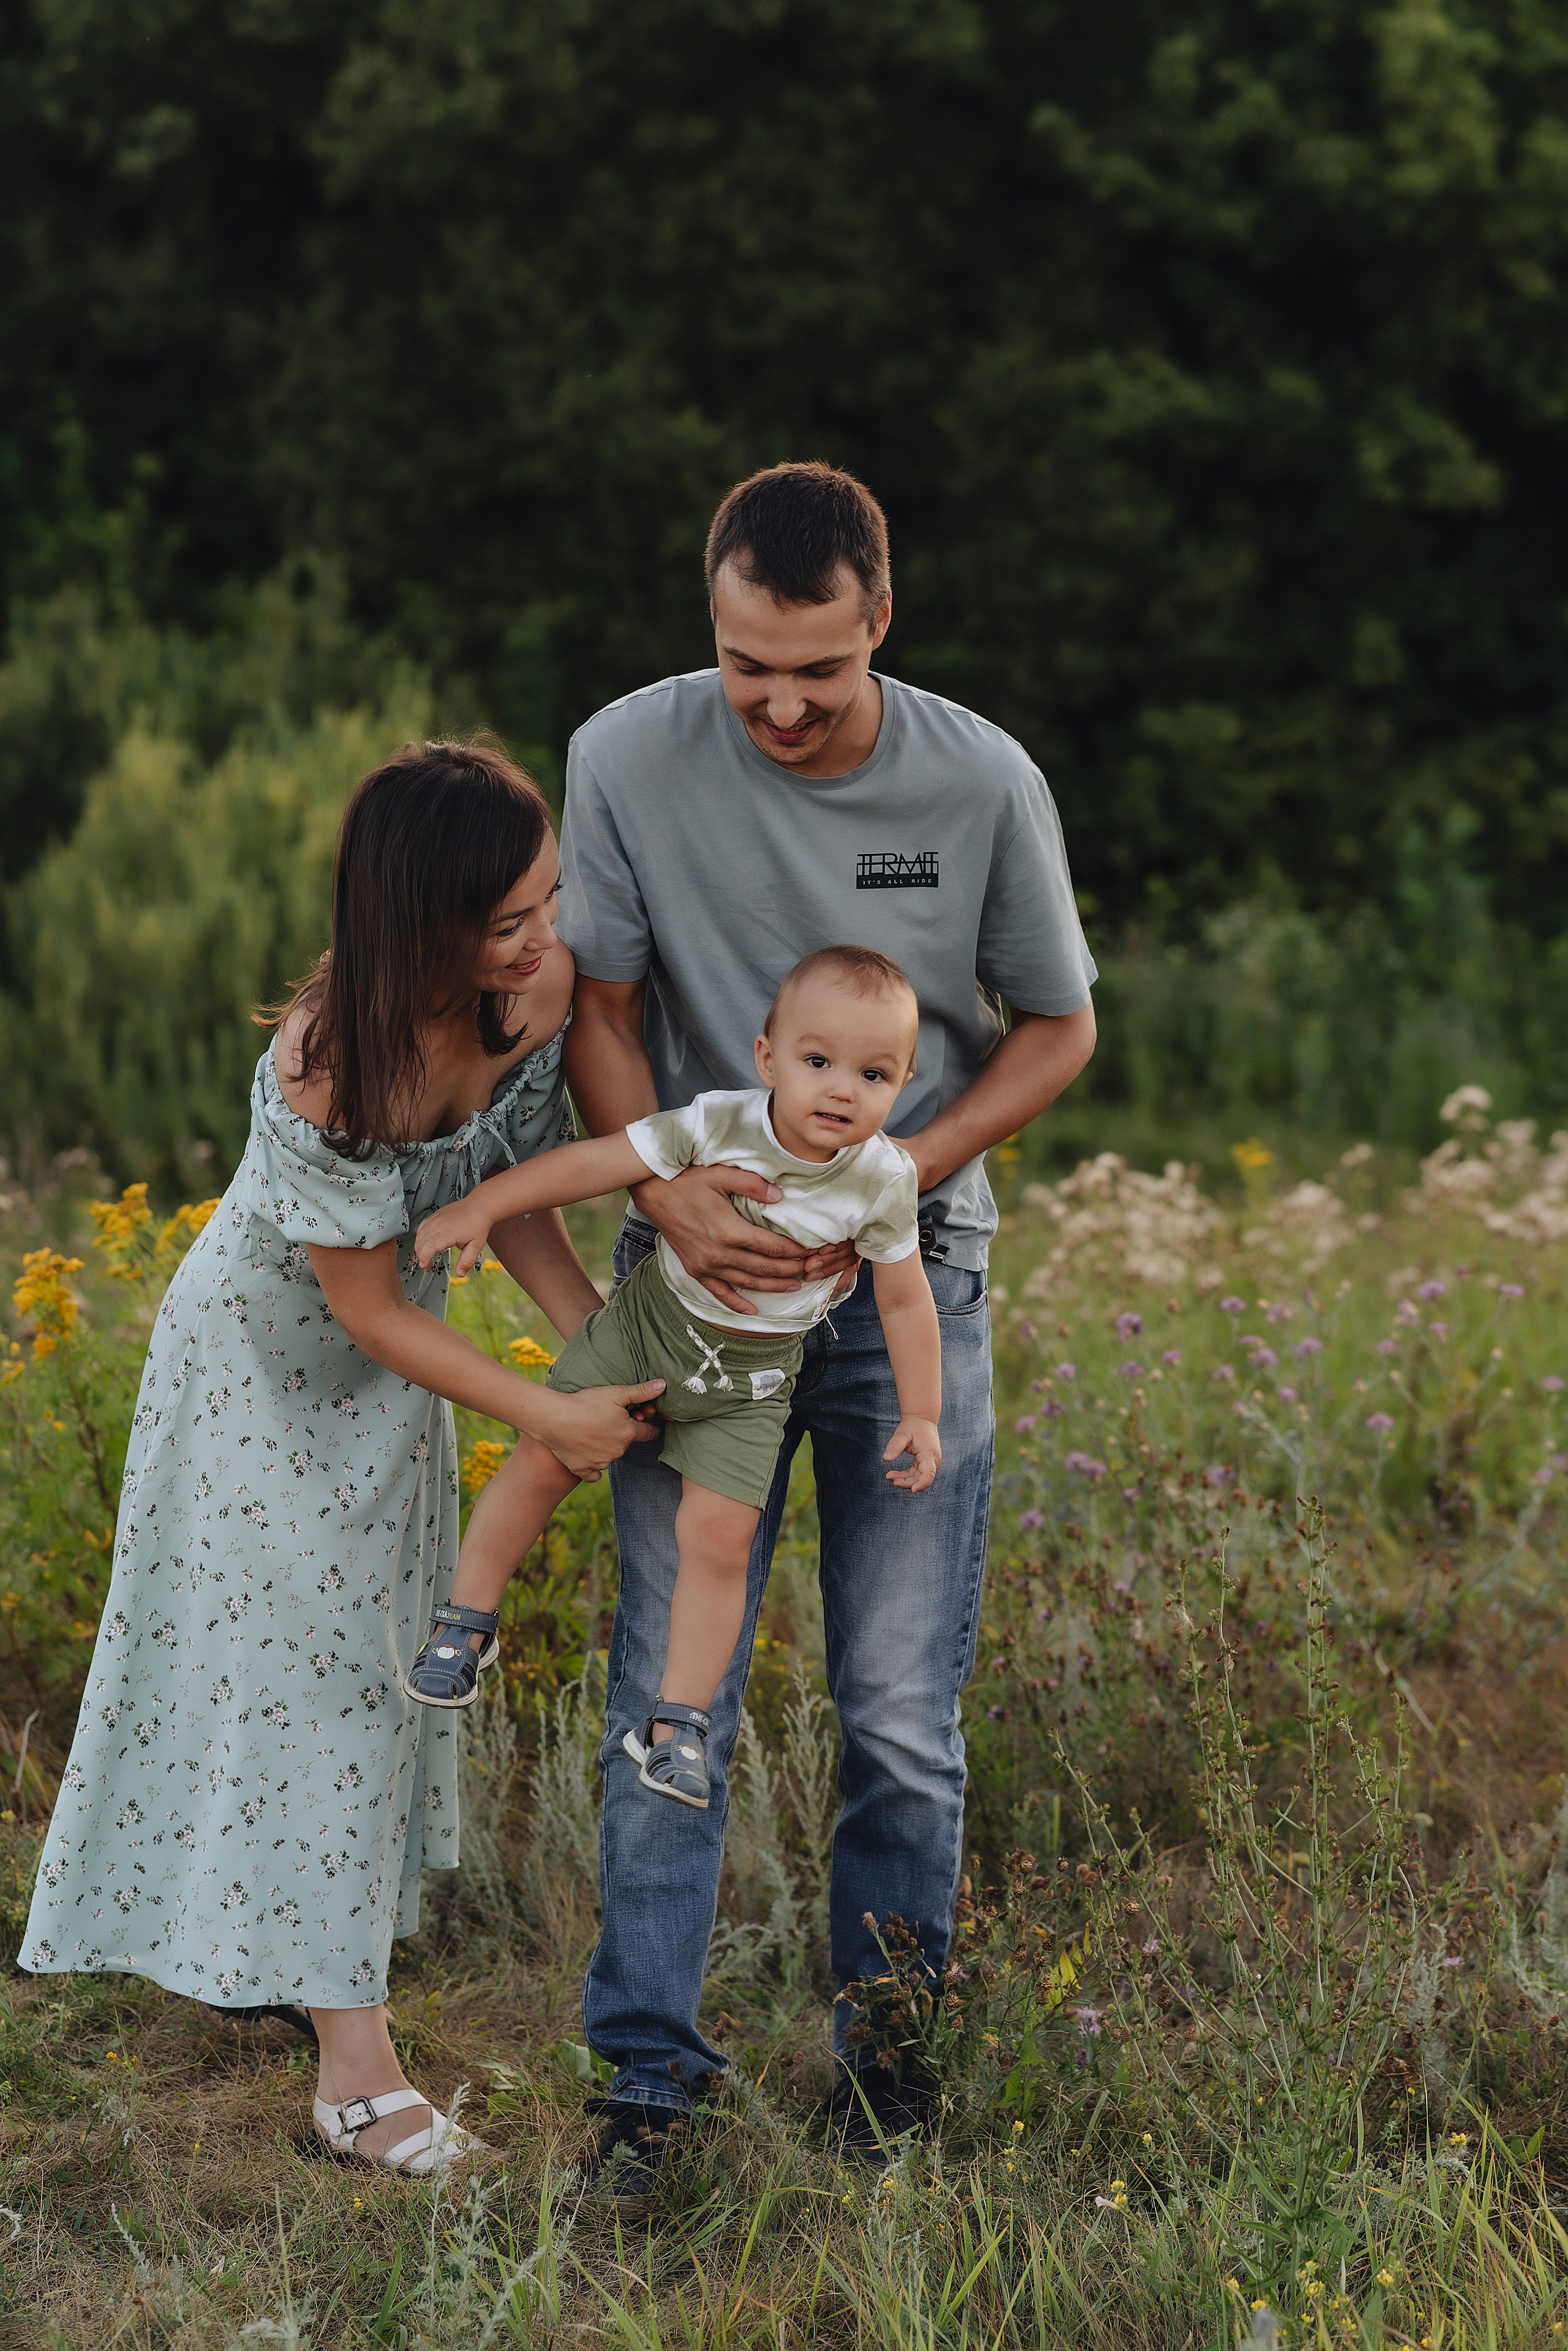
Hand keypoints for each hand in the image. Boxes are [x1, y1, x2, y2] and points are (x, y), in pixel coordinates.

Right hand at [416, 1199, 492, 1276]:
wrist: (479, 1206)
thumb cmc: (478, 1225)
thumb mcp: (476, 1245)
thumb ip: (467, 1261)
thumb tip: (460, 1274)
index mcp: (448, 1233)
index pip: (429, 1246)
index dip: (424, 1258)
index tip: (426, 1266)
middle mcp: (439, 1224)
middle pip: (421, 1242)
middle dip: (421, 1256)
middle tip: (428, 1266)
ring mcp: (435, 1218)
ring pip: (419, 1235)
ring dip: (420, 1247)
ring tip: (426, 1256)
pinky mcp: (435, 1215)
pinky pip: (422, 1227)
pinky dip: (420, 1237)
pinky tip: (426, 1243)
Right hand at [538, 1382, 665, 1479]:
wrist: (554, 1419)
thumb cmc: (586, 1403)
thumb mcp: (616, 1393)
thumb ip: (641, 1391)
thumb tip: (663, 1385)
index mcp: (628, 1433)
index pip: (649, 1432)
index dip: (650, 1426)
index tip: (648, 1423)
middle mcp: (618, 1451)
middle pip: (627, 1442)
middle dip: (623, 1433)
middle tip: (608, 1419)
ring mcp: (601, 1463)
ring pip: (611, 1456)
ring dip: (607, 1447)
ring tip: (592, 1430)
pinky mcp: (583, 1470)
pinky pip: (593, 1473)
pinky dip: (592, 1466)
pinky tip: (586, 1453)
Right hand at [632, 1164, 857, 1315]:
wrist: (652, 1192)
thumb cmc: (687, 1180)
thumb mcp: (721, 1173)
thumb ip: (752, 1184)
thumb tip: (779, 1196)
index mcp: (729, 1231)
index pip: (772, 1247)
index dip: (794, 1251)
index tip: (811, 1250)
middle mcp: (719, 1253)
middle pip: (764, 1268)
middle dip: (790, 1270)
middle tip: (811, 1270)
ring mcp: (706, 1265)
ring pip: (747, 1282)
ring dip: (772, 1286)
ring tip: (794, 1286)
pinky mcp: (695, 1270)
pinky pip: (718, 1292)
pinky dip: (736, 1303)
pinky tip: (751, 1311)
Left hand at [883, 1416, 940, 1493]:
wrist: (922, 1418)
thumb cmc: (912, 1425)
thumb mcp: (902, 1434)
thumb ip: (894, 1445)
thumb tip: (885, 1458)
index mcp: (929, 1454)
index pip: (928, 1474)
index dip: (922, 1484)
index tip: (913, 1490)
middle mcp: (933, 1460)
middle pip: (921, 1478)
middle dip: (907, 1482)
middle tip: (891, 1479)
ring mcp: (931, 1462)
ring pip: (918, 1477)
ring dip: (905, 1479)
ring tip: (890, 1476)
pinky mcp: (926, 1462)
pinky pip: (917, 1473)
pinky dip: (907, 1475)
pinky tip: (895, 1474)